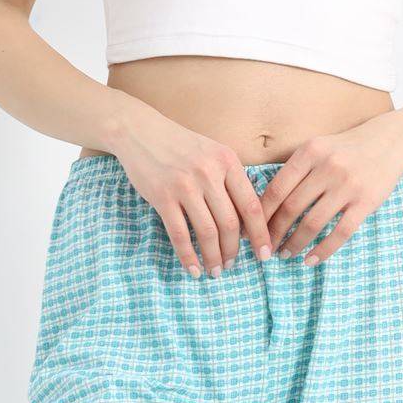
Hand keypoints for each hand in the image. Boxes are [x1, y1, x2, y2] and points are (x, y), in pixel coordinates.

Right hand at [114, 110, 270, 277]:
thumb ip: (230, 180)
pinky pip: (180, 235)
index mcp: (227, 161)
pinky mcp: (162, 197)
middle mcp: (209, 173)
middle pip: (230, 223)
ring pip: (207, 232)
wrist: (139, 131)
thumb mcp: (213, 153)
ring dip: (214, 257)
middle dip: (234, 250)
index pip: (251, 205)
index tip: (264, 254)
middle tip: (233, 265)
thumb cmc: (180, 145)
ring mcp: (185, 185)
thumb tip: (247, 221)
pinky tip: (193, 269)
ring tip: (215, 271)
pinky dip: (188, 257)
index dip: (260, 234)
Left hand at [261, 115, 402, 264]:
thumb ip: (295, 171)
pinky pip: (340, 233)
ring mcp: (348, 185)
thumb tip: (263, 206)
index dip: (260, 214)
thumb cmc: (346, 149)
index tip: (250, 231)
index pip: (276, 189)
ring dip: (295, 244)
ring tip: (285, 254)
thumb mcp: (317, 148)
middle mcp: (327, 167)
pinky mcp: (366, 202)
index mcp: (310, 152)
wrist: (390, 141)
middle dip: (274, 233)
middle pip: (291, 208)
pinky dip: (323, 250)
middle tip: (265, 248)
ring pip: (313, 223)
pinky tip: (311, 260)